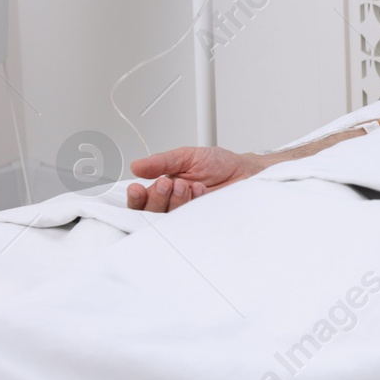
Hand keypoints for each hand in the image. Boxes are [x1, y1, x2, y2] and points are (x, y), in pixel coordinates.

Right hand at [126, 147, 267, 212]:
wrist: (244, 171)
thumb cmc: (217, 163)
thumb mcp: (187, 156)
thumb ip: (162, 162)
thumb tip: (137, 165)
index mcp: (163, 188)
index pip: (141, 199)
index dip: (136, 198)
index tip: (137, 188)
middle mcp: (171, 204)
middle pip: (150, 212)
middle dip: (155, 197)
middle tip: (166, 183)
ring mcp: (186, 215)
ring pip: (167, 219)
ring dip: (174, 200)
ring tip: (186, 184)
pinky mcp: (201, 222)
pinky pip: (189, 222)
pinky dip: (192, 204)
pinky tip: (200, 191)